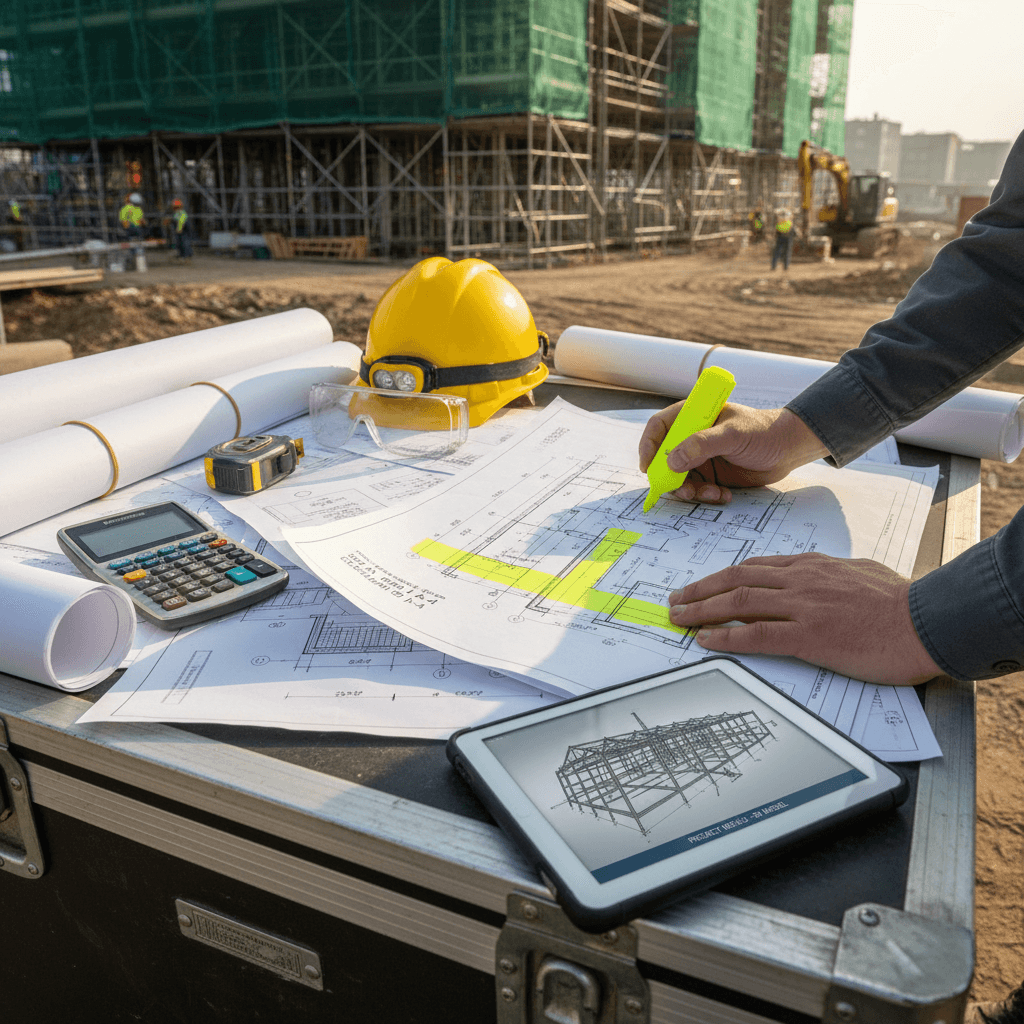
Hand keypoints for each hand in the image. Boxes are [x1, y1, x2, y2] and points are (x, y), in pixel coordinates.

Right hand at [638, 405, 828, 503]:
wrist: (789, 449)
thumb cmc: (763, 432)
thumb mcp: (733, 434)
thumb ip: (702, 445)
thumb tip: (671, 461)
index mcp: (693, 416)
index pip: (658, 428)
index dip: (649, 447)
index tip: (648, 468)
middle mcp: (691, 437)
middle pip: (664, 459)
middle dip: (670, 478)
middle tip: (683, 490)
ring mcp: (700, 458)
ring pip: (679, 479)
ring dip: (691, 491)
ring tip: (712, 493)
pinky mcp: (711, 475)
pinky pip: (697, 490)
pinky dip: (706, 496)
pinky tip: (724, 494)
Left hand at [668, 553, 942, 685]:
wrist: (929, 620)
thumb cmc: (903, 601)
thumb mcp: (861, 572)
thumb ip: (832, 572)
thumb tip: (819, 574)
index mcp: (813, 566)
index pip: (755, 567)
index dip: (723, 577)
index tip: (703, 585)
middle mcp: (801, 580)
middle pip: (737, 579)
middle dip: (700, 590)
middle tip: (676, 600)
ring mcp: (803, 606)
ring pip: (739, 602)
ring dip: (702, 610)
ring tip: (679, 618)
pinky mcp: (810, 636)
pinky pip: (757, 634)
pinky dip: (726, 636)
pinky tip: (705, 639)